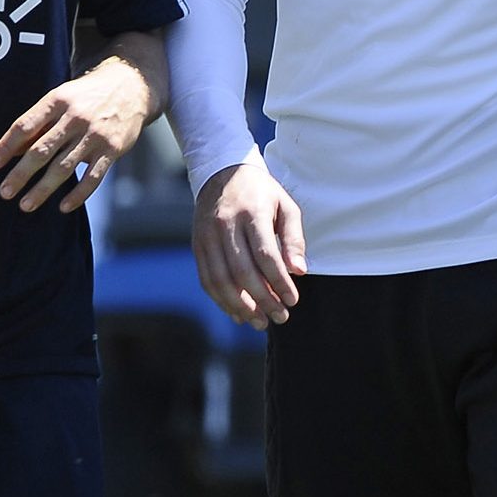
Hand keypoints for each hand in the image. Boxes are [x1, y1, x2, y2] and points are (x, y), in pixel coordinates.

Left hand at [0, 58, 155, 213]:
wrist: (130, 87)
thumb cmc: (84, 98)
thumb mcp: (58, 102)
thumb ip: (31, 126)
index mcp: (57, 100)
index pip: (26, 125)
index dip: (7, 146)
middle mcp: (75, 117)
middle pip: (42, 150)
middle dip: (21, 173)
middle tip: (4, 192)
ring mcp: (95, 134)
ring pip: (64, 167)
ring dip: (43, 189)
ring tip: (25, 205)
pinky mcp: (112, 149)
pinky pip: (93, 177)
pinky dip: (78, 195)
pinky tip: (63, 207)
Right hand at [191, 160, 304, 329]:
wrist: (222, 173)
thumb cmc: (262, 193)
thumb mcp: (286, 206)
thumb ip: (293, 238)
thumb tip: (299, 271)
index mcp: (252, 212)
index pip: (266, 255)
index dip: (279, 282)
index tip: (292, 301)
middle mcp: (226, 225)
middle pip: (243, 272)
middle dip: (263, 300)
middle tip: (280, 317)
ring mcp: (207, 236)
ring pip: (221, 280)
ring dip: (241, 307)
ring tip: (259, 322)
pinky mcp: (197, 245)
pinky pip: (206, 279)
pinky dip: (221, 301)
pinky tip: (238, 313)